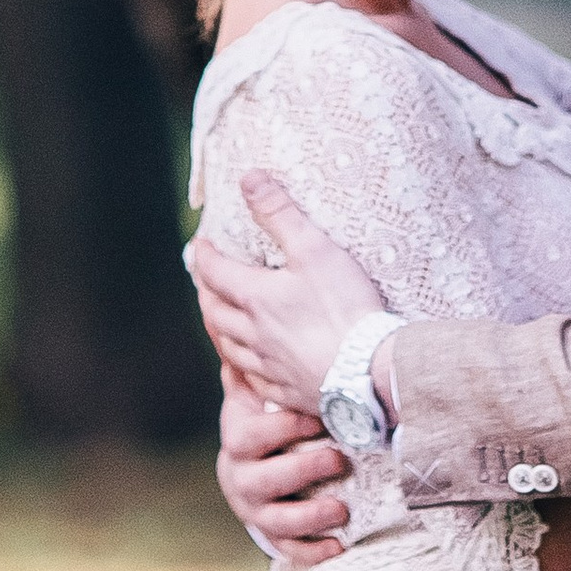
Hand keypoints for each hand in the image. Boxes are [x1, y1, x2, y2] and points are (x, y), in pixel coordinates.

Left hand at [190, 173, 384, 410]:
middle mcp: (254, 334)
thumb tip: (248, 178)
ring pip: (230, 349)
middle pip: (215, 313)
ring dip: (220, 330)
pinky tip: (252, 366)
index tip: (200, 244)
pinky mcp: (287, 391)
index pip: (215, 273)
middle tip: (207, 282)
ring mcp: (269, 367)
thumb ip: (280, 213)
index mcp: (257, 298)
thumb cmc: (344, 306)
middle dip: (207, 294)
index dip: (204, 256)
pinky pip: (254, 381)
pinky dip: (244, 367)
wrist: (370, 370)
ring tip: (222, 321)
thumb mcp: (315, 249)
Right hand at [217, 369, 349, 565]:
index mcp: (238, 435)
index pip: (247, 434)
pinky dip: (312, 550)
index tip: (316, 420)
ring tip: (342, 509)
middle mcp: (239, 473)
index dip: (280, 429)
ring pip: (272, 518)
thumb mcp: (266, 381)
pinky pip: (287, 548)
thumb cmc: (278, 407)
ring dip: (308, 515)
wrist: (271, 452)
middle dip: (300, 470)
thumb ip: (259, 355)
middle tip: (339, 459)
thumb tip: (235, 300)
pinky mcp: (271, 533)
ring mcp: (253, 507)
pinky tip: (339, 545)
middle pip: (259, 480)